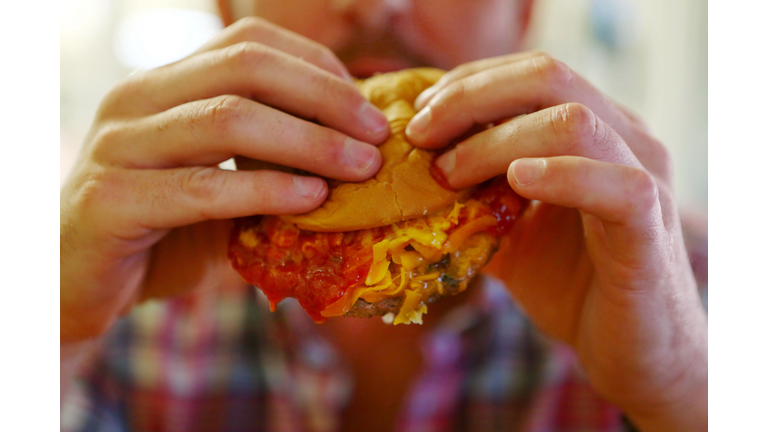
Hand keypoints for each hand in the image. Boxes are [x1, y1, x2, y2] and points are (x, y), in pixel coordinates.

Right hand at [60, 17, 389, 342]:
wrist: (78, 282)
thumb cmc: (161, 231)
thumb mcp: (224, 186)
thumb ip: (272, 163)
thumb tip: (355, 153)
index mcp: (165, 84)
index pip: (250, 44)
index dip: (318, 68)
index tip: (369, 110)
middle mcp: (137, 99)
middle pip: (246, 67)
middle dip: (325, 99)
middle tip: (377, 137)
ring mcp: (119, 144)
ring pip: (227, 118)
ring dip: (308, 142)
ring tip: (360, 168)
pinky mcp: (111, 199)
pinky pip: (203, 186)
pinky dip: (265, 190)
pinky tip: (311, 201)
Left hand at [406, 51, 706, 430]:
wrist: (633, 353)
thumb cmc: (573, 287)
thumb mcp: (508, 235)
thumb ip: (472, 202)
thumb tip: (407, 183)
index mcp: (594, 129)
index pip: (530, 73)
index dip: (468, 82)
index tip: (419, 114)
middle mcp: (624, 137)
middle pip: (547, 76)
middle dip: (469, 98)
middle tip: (419, 134)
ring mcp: (643, 175)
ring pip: (573, 122)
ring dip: (495, 142)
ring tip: (448, 173)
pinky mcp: (651, 225)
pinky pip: (616, 184)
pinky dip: (560, 176)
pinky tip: (516, 183)